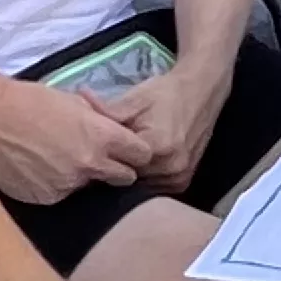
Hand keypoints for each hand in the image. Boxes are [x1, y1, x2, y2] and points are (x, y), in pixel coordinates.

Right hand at [0, 75, 149, 205]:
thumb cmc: (27, 100)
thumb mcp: (73, 101)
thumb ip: (99, 122)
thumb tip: (111, 131)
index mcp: (101, 137)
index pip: (142, 155)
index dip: (136, 151)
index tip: (130, 150)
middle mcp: (88, 166)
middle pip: (124, 178)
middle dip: (118, 169)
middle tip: (101, 159)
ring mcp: (65, 186)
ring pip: (87, 187)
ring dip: (80, 177)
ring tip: (56, 158)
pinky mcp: (43, 198)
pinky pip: (59, 193)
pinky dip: (54, 183)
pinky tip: (37, 168)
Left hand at [97, 55, 228, 193]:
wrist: (201, 92)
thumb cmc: (167, 93)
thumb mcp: (136, 99)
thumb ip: (108, 111)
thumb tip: (79, 103)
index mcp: (158, 147)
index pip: (118, 164)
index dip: (104, 158)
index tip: (92, 152)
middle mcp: (172, 168)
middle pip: (130, 179)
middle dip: (117, 168)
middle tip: (103, 157)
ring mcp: (180, 177)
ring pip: (141, 187)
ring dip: (131, 177)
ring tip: (121, 161)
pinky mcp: (184, 181)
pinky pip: (155, 188)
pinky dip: (145, 179)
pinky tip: (138, 166)